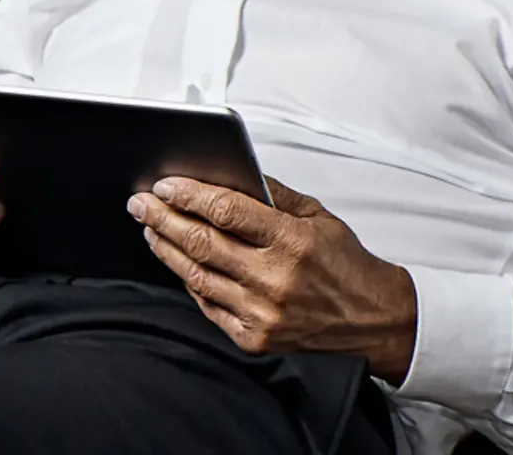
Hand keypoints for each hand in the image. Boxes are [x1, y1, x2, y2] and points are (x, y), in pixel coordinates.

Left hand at [127, 176, 417, 382]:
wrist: (372, 319)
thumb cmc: (345, 264)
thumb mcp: (317, 216)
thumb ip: (272, 194)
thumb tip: (228, 172)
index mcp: (292, 241)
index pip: (226, 211)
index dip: (189, 195)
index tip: (165, 185)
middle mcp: (274, 279)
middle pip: (202, 242)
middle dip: (163, 218)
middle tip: (141, 203)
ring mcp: (262, 313)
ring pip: (197, 275)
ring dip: (167, 249)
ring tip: (150, 228)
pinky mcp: (254, 339)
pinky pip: (208, 305)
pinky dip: (189, 281)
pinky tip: (177, 262)